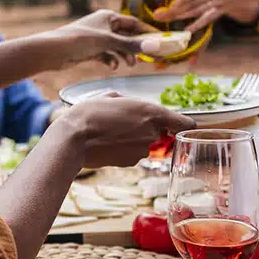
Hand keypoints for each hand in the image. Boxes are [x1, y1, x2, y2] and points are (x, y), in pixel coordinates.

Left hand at [48, 9, 168, 69]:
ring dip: (124, 55)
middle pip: (127, 36)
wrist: (53, 51)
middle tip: (148, 58)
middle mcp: (104, 26)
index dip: (147, 32)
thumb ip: (132, 45)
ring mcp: (97, 38)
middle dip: (136, 47)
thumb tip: (155, 46)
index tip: (161, 40)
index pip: (134, 23)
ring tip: (129, 64)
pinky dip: (111, 60)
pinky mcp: (91, 50)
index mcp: (108, 16)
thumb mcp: (108, 41)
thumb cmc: (79, 40)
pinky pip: (107, 55)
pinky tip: (112, 66)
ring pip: (118, 47)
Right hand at [52, 92, 195, 167]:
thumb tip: (127, 106)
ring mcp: (141, 150)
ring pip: (144, 143)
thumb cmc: (90, 113)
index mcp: (151, 112)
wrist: (74, 139)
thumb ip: (128, 102)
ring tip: (110, 131)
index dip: (183, 124)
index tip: (179, 125)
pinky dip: (123, 149)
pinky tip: (106, 143)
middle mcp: (151, 133)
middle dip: (145, 128)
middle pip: (158, 132)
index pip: (185, 123)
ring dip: (132, 139)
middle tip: (123, 121)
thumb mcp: (111, 97)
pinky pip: (132, 153)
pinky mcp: (130, 162)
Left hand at [156, 0, 258, 31]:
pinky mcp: (228, 5)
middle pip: (193, 2)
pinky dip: (198, 24)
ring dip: (181, 17)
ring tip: (165, 21)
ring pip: (199, 10)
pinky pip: (210, 16)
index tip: (167, 5)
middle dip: (174, 11)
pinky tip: (187, 30)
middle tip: (156, 17)